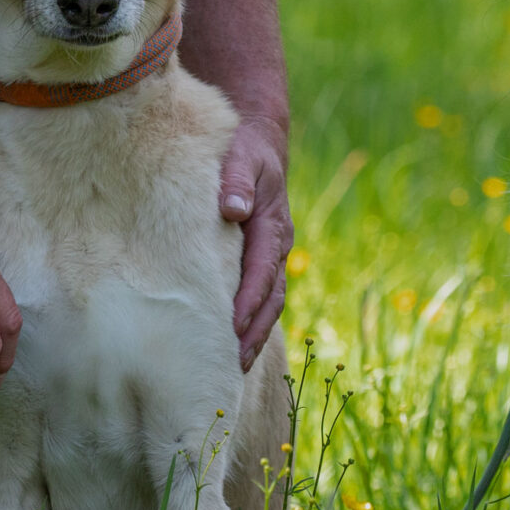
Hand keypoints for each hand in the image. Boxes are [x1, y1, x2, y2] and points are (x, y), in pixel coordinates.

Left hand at [220, 118, 291, 370]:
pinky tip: (235, 343)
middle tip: (232, 364)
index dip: (248, 300)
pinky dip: (254, 320)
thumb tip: (232, 210)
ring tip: (235, 366)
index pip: (261, 270)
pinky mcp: (264, 258)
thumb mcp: (241, 156)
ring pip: (271, 301)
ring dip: (256, 333)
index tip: (231, 327)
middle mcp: (278, 244)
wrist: (261, 142)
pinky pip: (264, 294)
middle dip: (254, 331)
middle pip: (271, 297)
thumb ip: (236, 180)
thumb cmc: (245, 150)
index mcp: (272, 224)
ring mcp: (274, 253)